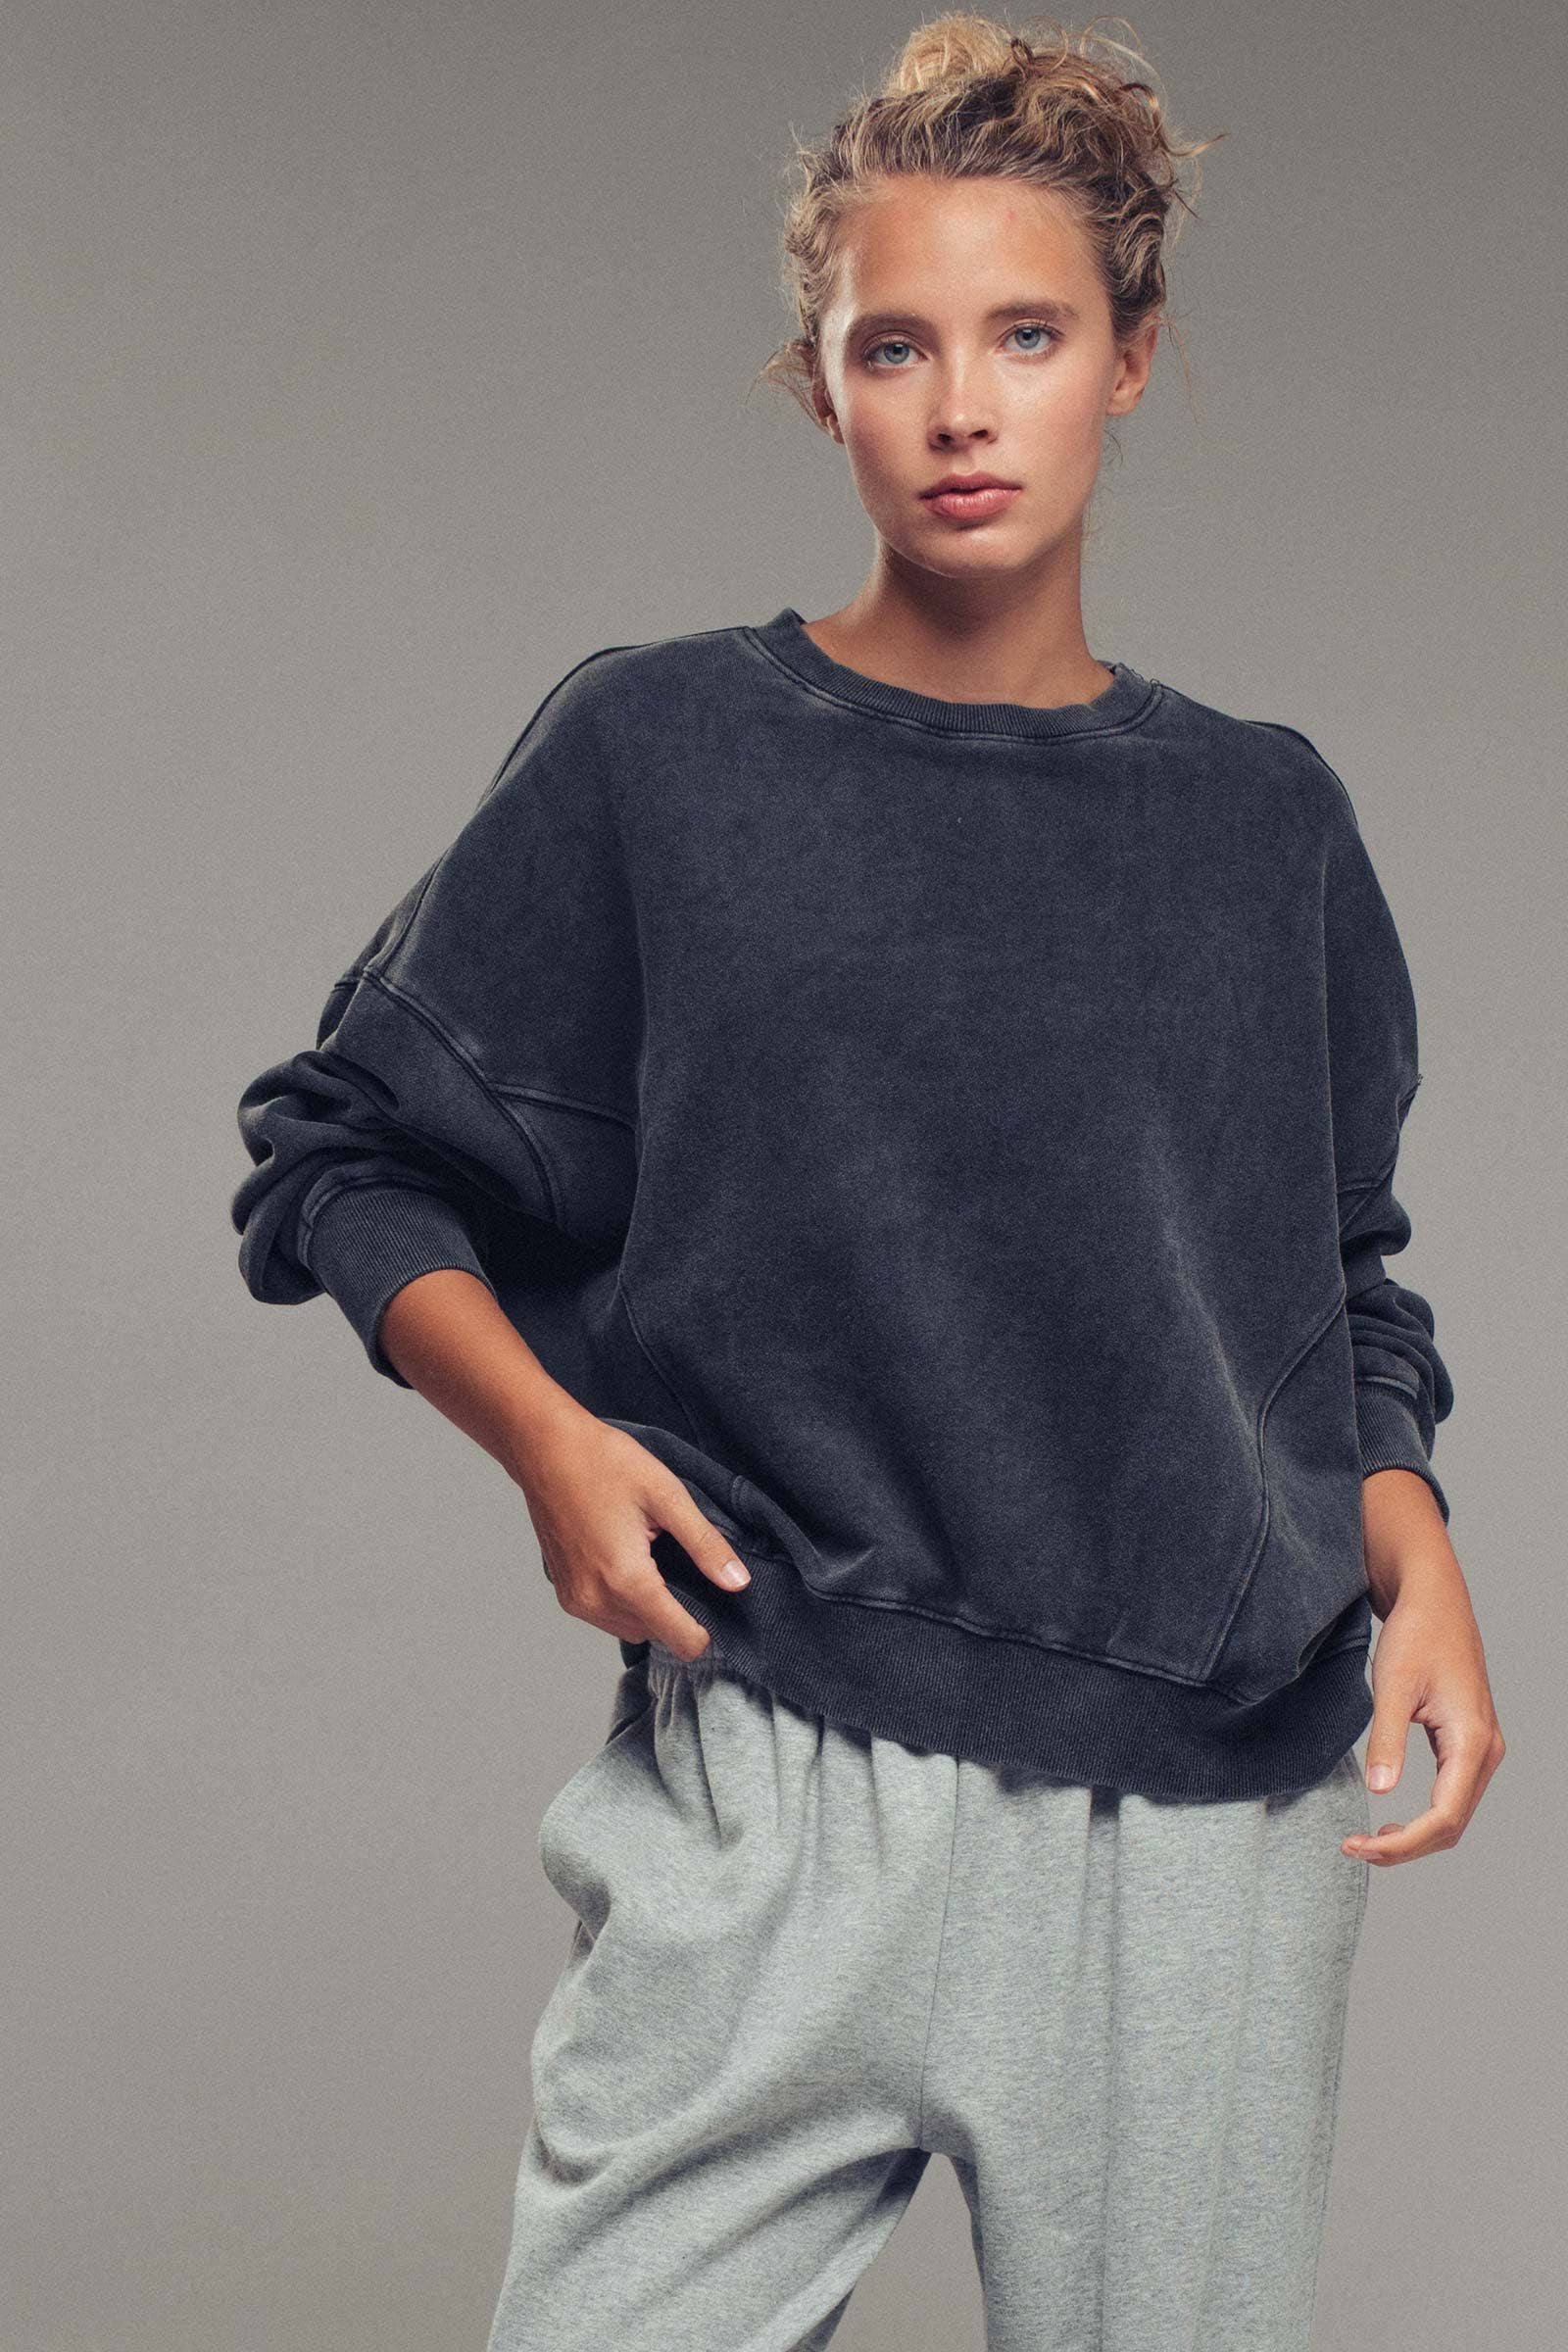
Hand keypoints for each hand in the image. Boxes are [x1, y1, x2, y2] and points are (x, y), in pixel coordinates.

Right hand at [503, 1397, 750, 1660]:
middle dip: (676, 1611)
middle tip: (683, 1564)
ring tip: (653, 1558)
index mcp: (626, 1579)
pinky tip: (628, 1560)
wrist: (545, 1448)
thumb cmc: (604, 1463)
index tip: (716, 1604)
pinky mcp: (564, 1592)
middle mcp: (596, 1600)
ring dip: (649, 1608)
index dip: (705, 1630)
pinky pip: (606, 1616)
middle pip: (656, 1635)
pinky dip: (625, 1601)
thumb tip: (738, 1582)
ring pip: (631, 1628)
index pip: (679, 1640)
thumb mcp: (667, 1496)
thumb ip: (705, 1544)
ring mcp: (575, 1599)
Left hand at [1344, 1470, 1504, 1865]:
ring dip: (1414, 1837)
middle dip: (1405, 1847)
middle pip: (1453, 1825)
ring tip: (1366, 1842)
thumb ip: (1387, 1739)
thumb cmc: (1417, 1634)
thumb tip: (1381, 1791)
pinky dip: (1423, 1818)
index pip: (1445, 1817)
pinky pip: (1452, 1796)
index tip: (1358, 1845)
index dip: (1403, 1843)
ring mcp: (1481, 1749)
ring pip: (1454, 1815)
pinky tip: (1391, 1822)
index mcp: (1473, 1741)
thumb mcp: (1393, 1685)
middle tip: (1354, 1849)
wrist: (1435, 1600)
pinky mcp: (1467, 1744)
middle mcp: (1486, 1751)